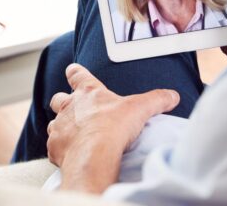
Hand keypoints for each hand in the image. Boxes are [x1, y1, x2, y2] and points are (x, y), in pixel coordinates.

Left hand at [47, 64, 179, 192]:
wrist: (93, 155)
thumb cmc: (113, 127)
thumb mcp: (140, 109)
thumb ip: (157, 100)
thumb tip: (172, 96)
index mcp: (88, 93)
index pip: (78, 74)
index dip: (75, 72)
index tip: (73, 70)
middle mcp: (69, 107)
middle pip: (57, 99)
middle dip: (62, 102)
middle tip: (72, 109)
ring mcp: (59, 127)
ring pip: (53, 123)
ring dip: (61, 127)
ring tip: (74, 136)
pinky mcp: (54, 148)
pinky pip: (54, 147)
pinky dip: (61, 150)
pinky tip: (72, 155)